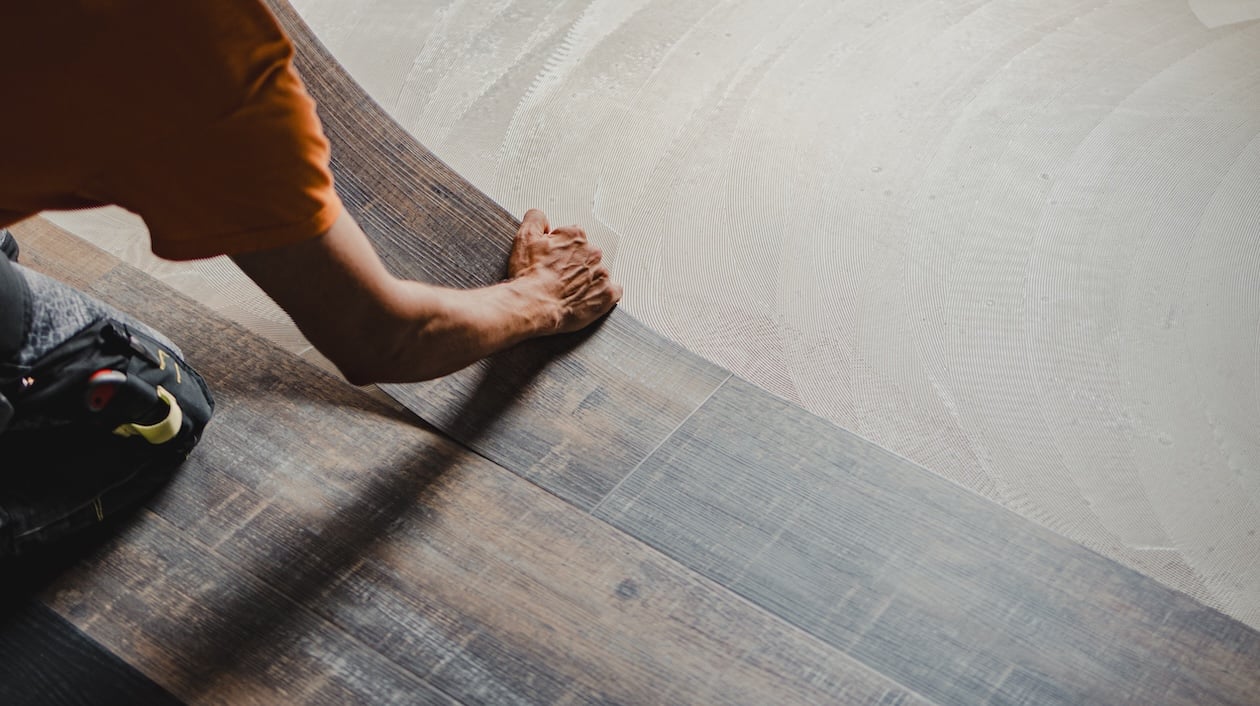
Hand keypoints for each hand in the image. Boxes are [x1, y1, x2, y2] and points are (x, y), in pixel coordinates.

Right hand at [507, 209, 621, 333]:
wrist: (534, 306)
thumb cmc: (530, 276)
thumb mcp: (524, 238)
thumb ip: (535, 218)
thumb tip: (541, 217)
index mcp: (576, 236)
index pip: (572, 237)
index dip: (559, 249)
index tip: (551, 260)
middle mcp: (593, 252)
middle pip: (586, 255)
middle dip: (574, 264)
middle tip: (557, 276)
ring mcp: (602, 274)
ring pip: (597, 273)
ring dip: (586, 280)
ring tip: (568, 291)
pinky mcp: (608, 295)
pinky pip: (612, 291)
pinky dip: (601, 294)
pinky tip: (586, 298)